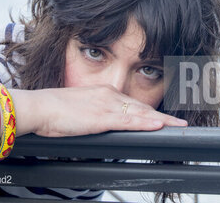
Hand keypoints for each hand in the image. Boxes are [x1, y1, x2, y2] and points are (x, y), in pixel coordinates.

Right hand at [29, 84, 187, 136]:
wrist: (39, 107)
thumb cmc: (54, 110)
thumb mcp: (80, 108)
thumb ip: (96, 113)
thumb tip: (103, 123)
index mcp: (105, 93)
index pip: (134, 103)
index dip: (151, 111)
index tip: (164, 117)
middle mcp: (109, 95)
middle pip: (142, 107)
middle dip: (163, 116)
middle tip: (180, 123)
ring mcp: (107, 105)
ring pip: (140, 113)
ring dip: (162, 120)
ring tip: (179, 126)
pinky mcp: (101, 117)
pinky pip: (129, 121)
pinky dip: (145, 123)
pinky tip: (158, 125)